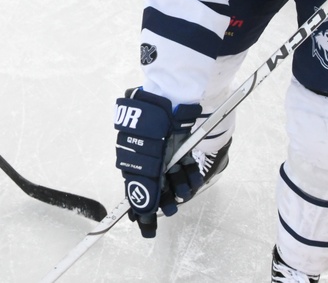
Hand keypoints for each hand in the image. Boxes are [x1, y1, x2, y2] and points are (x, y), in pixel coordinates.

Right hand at [114, 88, 202, 237]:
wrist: (169, 99)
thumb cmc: (151, 128)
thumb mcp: (144, 159)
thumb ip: (144, 185)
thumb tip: (142, 210)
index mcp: (134, 159)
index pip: (136, 190)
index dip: (142, 209)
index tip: (147, 229)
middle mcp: (149, 157)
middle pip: (156, 186)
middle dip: (164, 199)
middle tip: (170, 210)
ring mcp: (165, 152)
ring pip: (173, 177)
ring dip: (179, 187)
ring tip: (183, 191)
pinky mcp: (181, 146)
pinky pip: (185, 165)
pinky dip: (190, 174)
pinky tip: (193, 179)